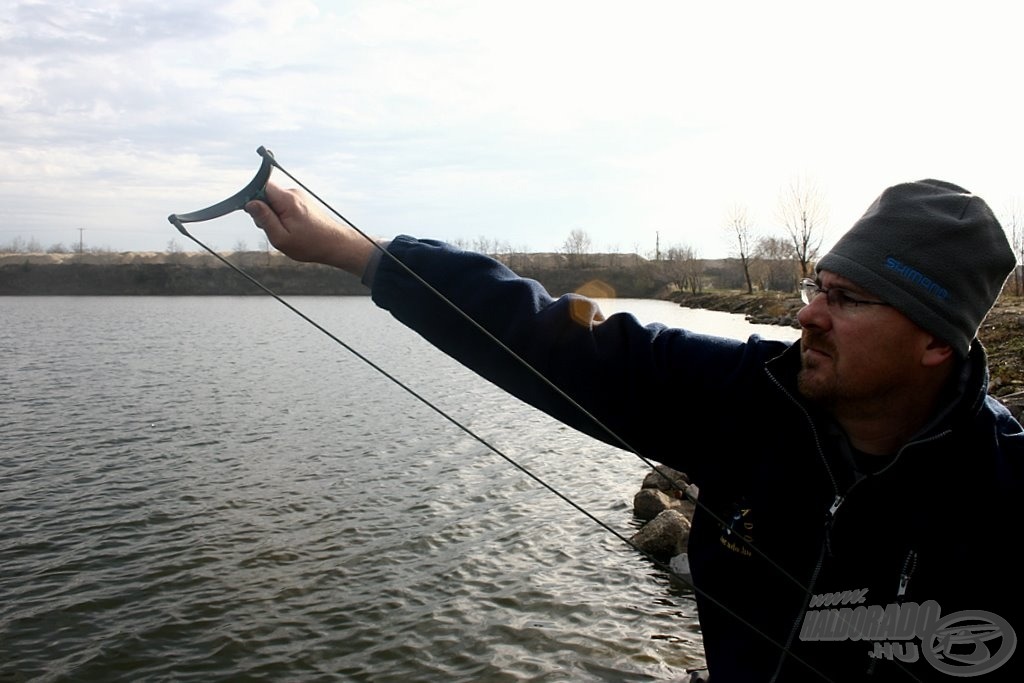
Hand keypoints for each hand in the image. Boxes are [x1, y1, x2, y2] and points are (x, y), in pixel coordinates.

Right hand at [244, 182, 375, 275]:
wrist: (336, 244)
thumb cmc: (311, 244)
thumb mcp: (281, 237)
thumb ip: (264, 219)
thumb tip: (250, 204)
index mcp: (287, 200)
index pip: (261, 186)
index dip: (253, 199)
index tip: (256, 215)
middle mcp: (294, 194)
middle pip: (266, 194)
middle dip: (264, 211)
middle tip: (274, 229)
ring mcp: (299, 197)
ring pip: (275, 201)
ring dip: (274, 216)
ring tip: (287, 231)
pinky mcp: (302, 202)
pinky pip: (283, 205)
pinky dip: (283, 216)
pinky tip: (292, 229)